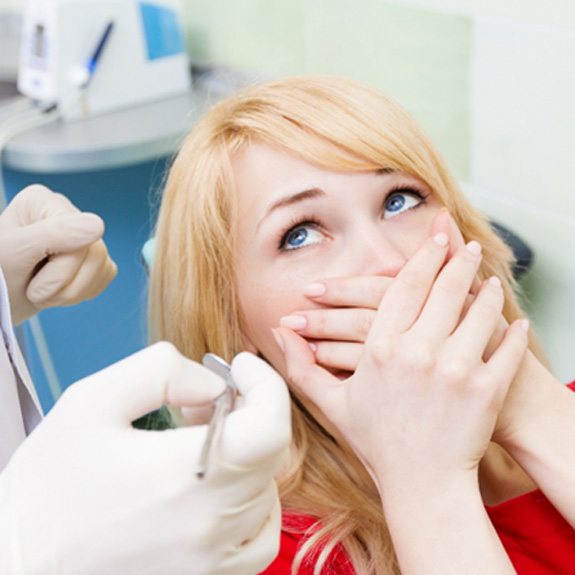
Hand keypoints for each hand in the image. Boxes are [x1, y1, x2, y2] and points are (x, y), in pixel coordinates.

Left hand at [0, 184, 116, 323]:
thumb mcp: (15, 254)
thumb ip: (53, 234)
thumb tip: (98, 225)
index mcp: (44, 202)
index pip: (79, 236)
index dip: (59, 268)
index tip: (27, 272)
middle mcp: (67, 213)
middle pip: (95, 253)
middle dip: (64, 284)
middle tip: (33, 288)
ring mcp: (83, 235)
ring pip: (103, 266)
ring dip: (71, 292)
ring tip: (43, 290)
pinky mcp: (93, 257)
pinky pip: (106, 275)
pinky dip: (82, 293)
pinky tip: (58, 290)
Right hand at [0, 343, 290, 574]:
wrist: (16, 565)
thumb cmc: (46, 487)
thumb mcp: (92, 402)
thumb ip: (161, 372)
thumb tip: (213, 384)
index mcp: (184, 476)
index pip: (270, 427)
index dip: (267, 385)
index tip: (241, 366)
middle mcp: (210, 525)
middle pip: (271, 453)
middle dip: (250, 409)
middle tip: (205, 400)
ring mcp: (212, 560)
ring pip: (268, 491)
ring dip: (248, 452)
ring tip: (202, 439)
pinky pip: (259, 536)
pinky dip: (253, 502)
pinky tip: (217, 486)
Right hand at [274, 214, 527, 495]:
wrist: (422, 485)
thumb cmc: (376, 442)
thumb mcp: (332, 402)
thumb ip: (300, 364)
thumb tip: (276, 330)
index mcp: (379, 350)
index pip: (403, 287)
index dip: (422, 258)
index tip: (436, 240)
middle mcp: (418, 354)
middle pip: (443, 289)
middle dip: (458, 261)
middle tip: (467, 245)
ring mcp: (455, 370)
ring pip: (477, 311)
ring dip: (487, 290)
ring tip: (490, 279)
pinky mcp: (486, 390)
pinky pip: (505, 348)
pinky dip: (513, 331)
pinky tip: (515, 319)